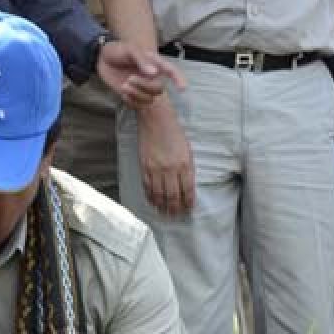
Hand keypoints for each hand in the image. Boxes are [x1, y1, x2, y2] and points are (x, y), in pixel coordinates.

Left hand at [97, 39, 186, 109]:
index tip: (182, 88)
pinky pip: (138, 106)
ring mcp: (143, 88)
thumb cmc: (118, 50)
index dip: (179, 80)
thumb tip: (154, 73)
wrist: (102, 59)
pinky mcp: (134, 96)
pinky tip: (123, 92)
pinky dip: (130, 101)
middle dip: (144, 87)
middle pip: (158, 90)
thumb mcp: (130, 50)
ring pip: (149, 100)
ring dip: (136, 94)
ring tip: (124, 85)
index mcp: (155, 64)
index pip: (171, 72)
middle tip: (129, 79)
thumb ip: (142, 60)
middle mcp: (152, 77)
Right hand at [136, 101, 194, 215]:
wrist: (155, 119)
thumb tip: (186, 186)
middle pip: (173, 196)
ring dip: (162, 206)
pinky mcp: (144, 167)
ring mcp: (156, 169)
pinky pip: (147, 187)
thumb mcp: (187, 150)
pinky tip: (154, 202)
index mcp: (184, 164)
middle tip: (176, 215)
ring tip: (165, 212)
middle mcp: (171, 169)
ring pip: (159, 195)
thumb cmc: (173, 132)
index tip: (188, 208)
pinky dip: (151, 197)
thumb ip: (187, 168)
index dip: (188, 202)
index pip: (188, 190)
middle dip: (175, 208)